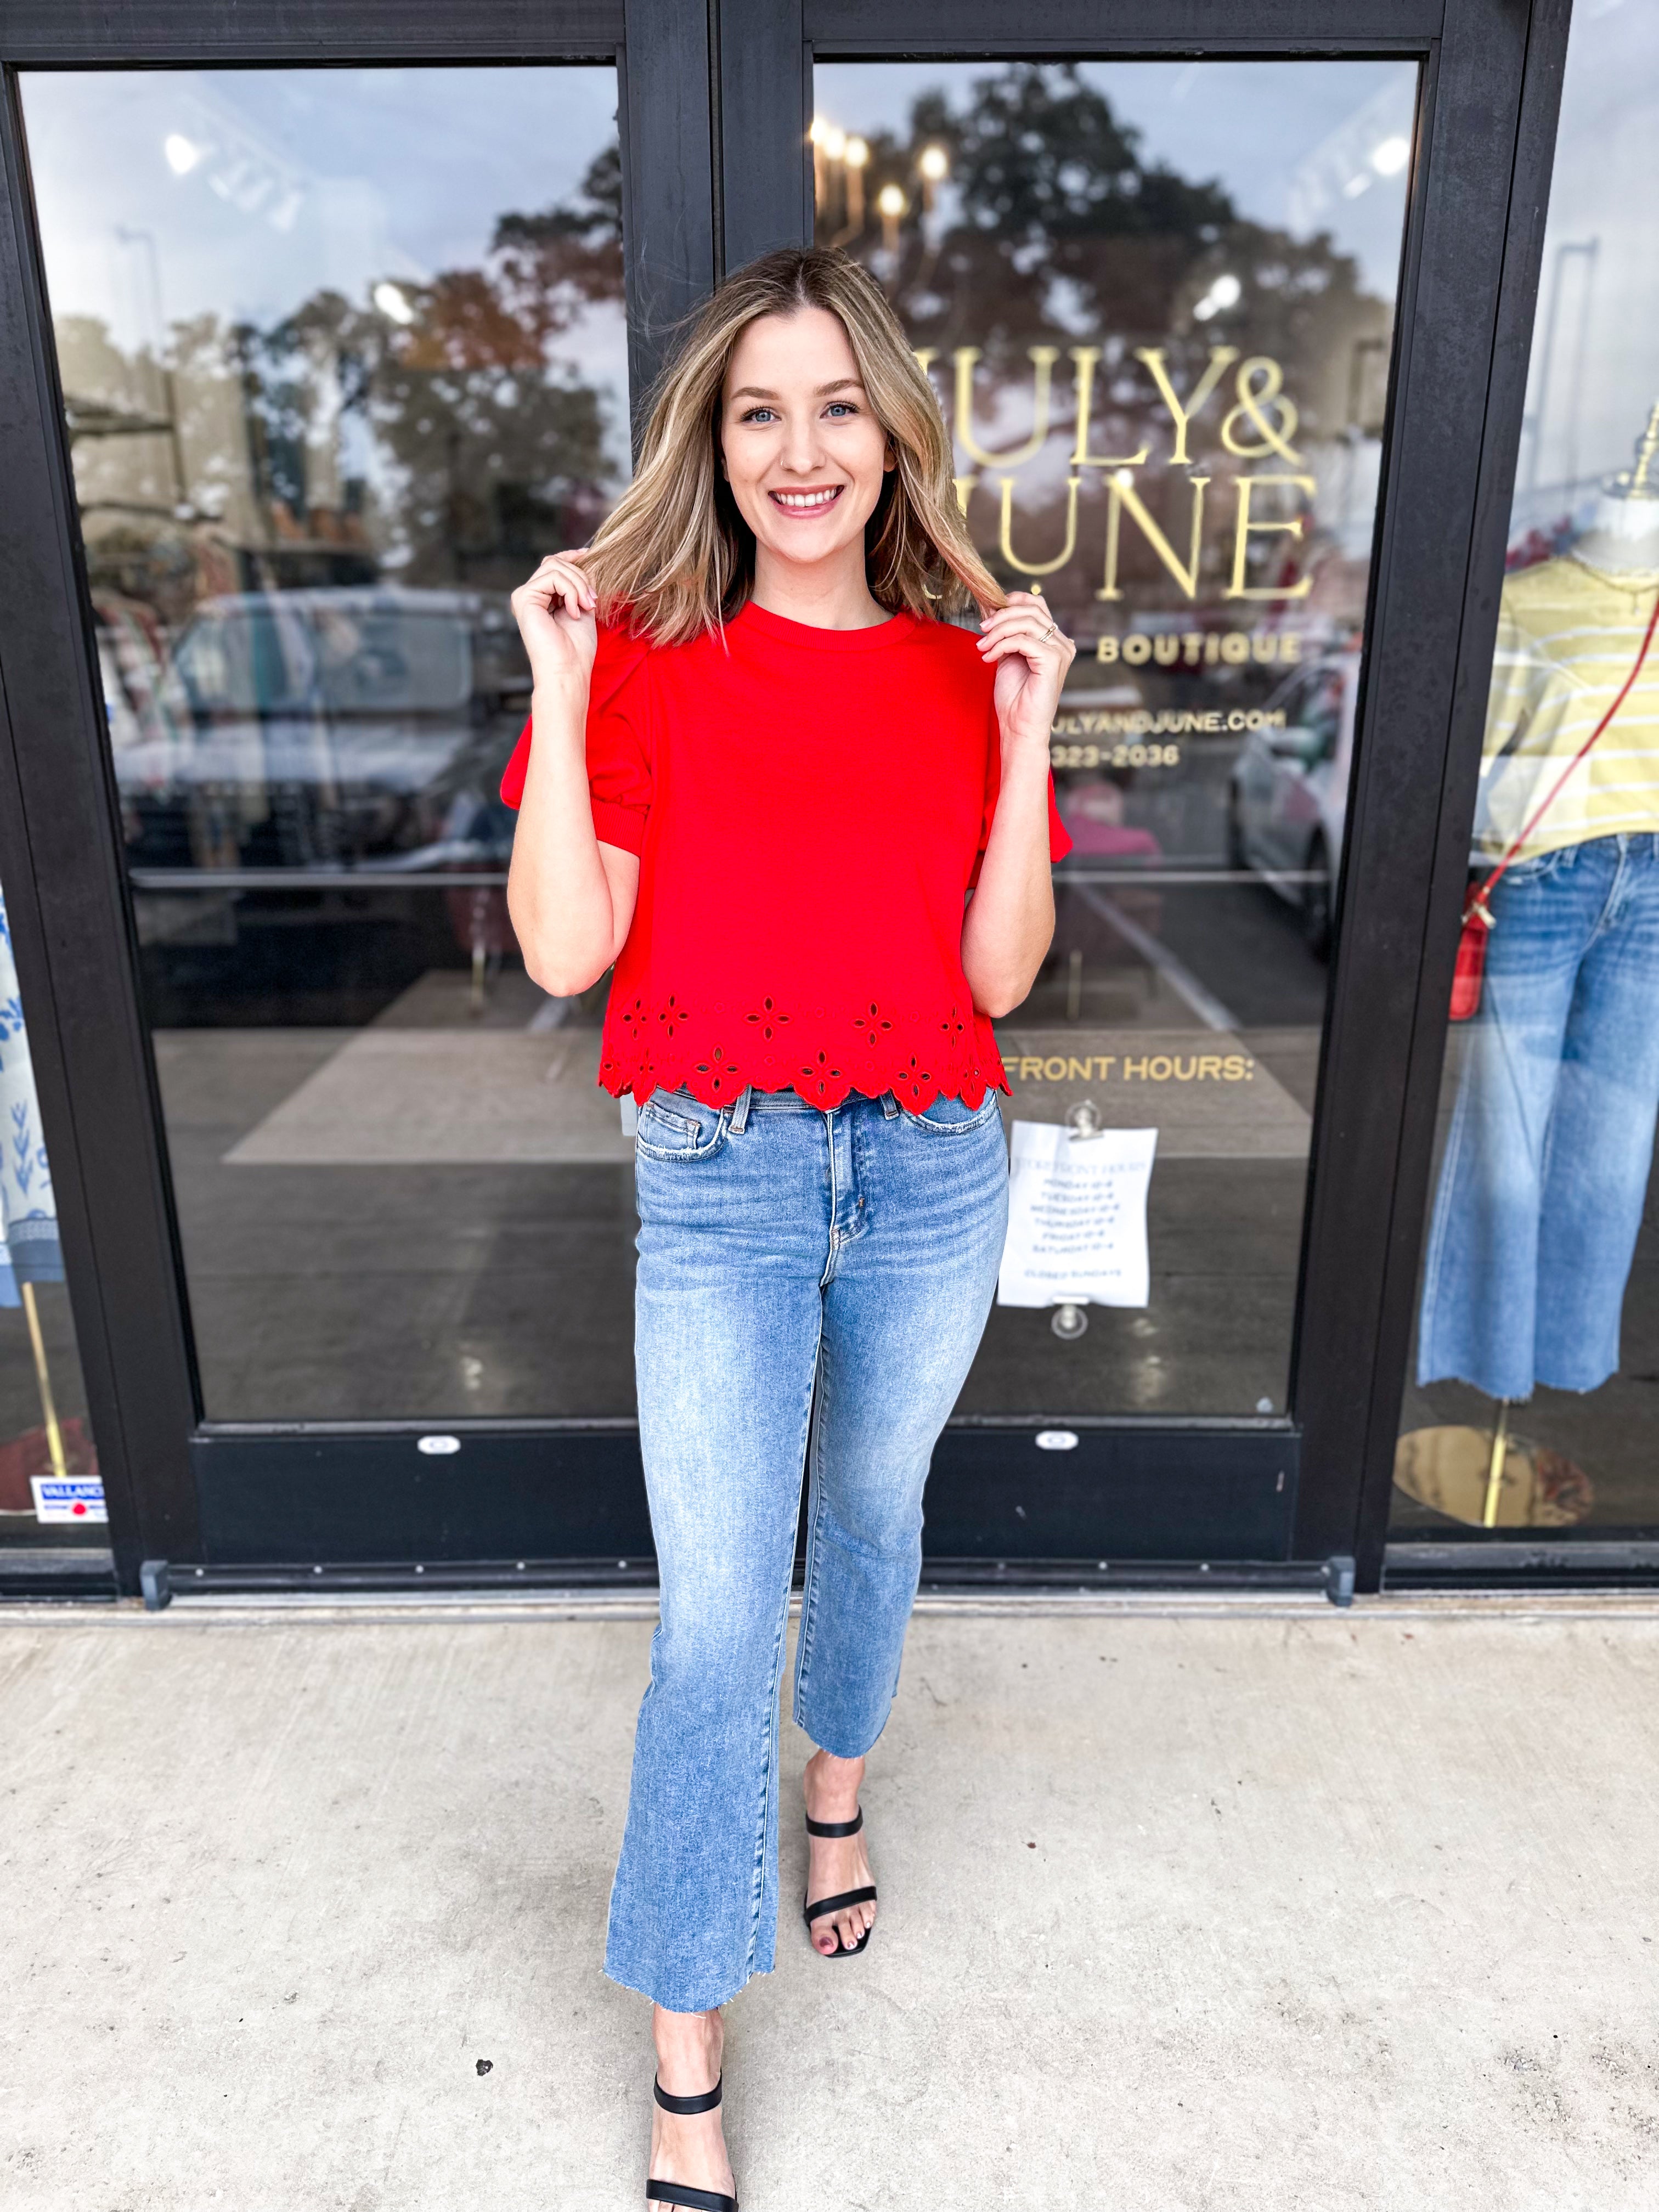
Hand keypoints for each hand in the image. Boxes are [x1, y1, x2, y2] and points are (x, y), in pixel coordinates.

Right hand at [511, 550, 597, 691]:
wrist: (568, 670)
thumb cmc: (576, 648)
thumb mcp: (583, 607)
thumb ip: (580, 584)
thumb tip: (586, 558)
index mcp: (542, 598)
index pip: (553, 564)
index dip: (571, 556)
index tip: (589, 555)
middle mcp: (530, 595)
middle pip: (555, 562)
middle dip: (580, 577)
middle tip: (593, 601)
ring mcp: (524, 596)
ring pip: (554, 566)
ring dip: (578, 585)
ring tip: (587, 607)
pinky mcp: (523, 598)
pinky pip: (553, 577)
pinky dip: (570, 591)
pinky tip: (574, 612)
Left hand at [977, 590, 1076, 751]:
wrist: (1019, 727)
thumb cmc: (1014, 697)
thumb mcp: (1007, 656)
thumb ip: (1005, 633)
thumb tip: (989, 606)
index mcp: (1054, 640)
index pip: (1037, 604)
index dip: (1013, 601)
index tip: (990, 612)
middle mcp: (1063, 643)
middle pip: (1031, 610)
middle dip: (1001, 616)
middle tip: (981, 630)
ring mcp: (1061, 651)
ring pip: (1026, 623)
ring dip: (998, 632)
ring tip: (982, 646)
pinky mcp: (1053, 661)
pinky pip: (1022, 640)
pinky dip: (1000, 646)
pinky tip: (989, 658)